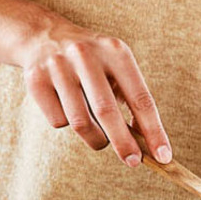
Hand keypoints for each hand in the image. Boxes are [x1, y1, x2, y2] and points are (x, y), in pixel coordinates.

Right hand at [20, 21, 172, 167]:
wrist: (44, 37)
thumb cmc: (92, 62)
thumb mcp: (116, 68)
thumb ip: (131, 100)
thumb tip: (146, 142)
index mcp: (115, 51)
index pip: (140, 97)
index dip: (153, 130)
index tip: (163, 156)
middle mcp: (86, 55)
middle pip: (107, 111)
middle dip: (123, 143)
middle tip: (133, 162)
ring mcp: (58, 66)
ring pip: (80, 122)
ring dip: (95, 138)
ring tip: (100, 137)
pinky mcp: (36, 80)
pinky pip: (58, 121)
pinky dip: (68, 124)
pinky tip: (67, 107)